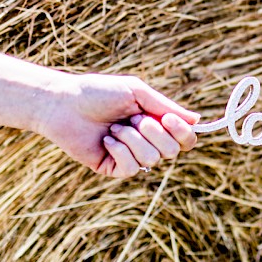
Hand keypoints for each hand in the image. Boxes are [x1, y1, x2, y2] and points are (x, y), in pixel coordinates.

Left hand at [37, 73, 198, 177]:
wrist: (64, 103)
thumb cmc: (98, 92)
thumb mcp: (137, 92)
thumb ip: (166, 107)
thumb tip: (197, 120)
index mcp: (155, 123)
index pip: (185, 139)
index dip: (182, 133)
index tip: (168, 119)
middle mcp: (147, 141)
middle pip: (172, 150)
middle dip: (153, 132)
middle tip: (131, 118)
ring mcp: (131, 157)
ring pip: (152, 158)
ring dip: (132, 138)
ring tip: (113, 127)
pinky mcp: (114, 168)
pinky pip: (132, 167)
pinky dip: (119, 150)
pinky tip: (105, 140)